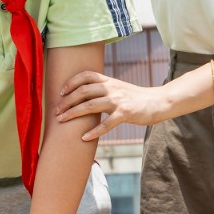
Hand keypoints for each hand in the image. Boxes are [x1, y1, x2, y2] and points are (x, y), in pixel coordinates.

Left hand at [55, 70, 171, 141]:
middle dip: (66, 101)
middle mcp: (112, 88)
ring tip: (61, 120)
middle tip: (56, 111)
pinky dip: (93, 131)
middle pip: (83, 91)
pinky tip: (84, 138)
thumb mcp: (119, 88)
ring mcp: (118, 101)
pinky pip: (106, 124)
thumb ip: (104, 88)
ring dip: (73, 113)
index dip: (71, 82)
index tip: (61, 92)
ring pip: (90, 106)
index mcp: (109, 81)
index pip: (86, 75)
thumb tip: (85, 94)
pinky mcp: (125, 114)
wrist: (157, 102)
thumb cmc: (136, 98)